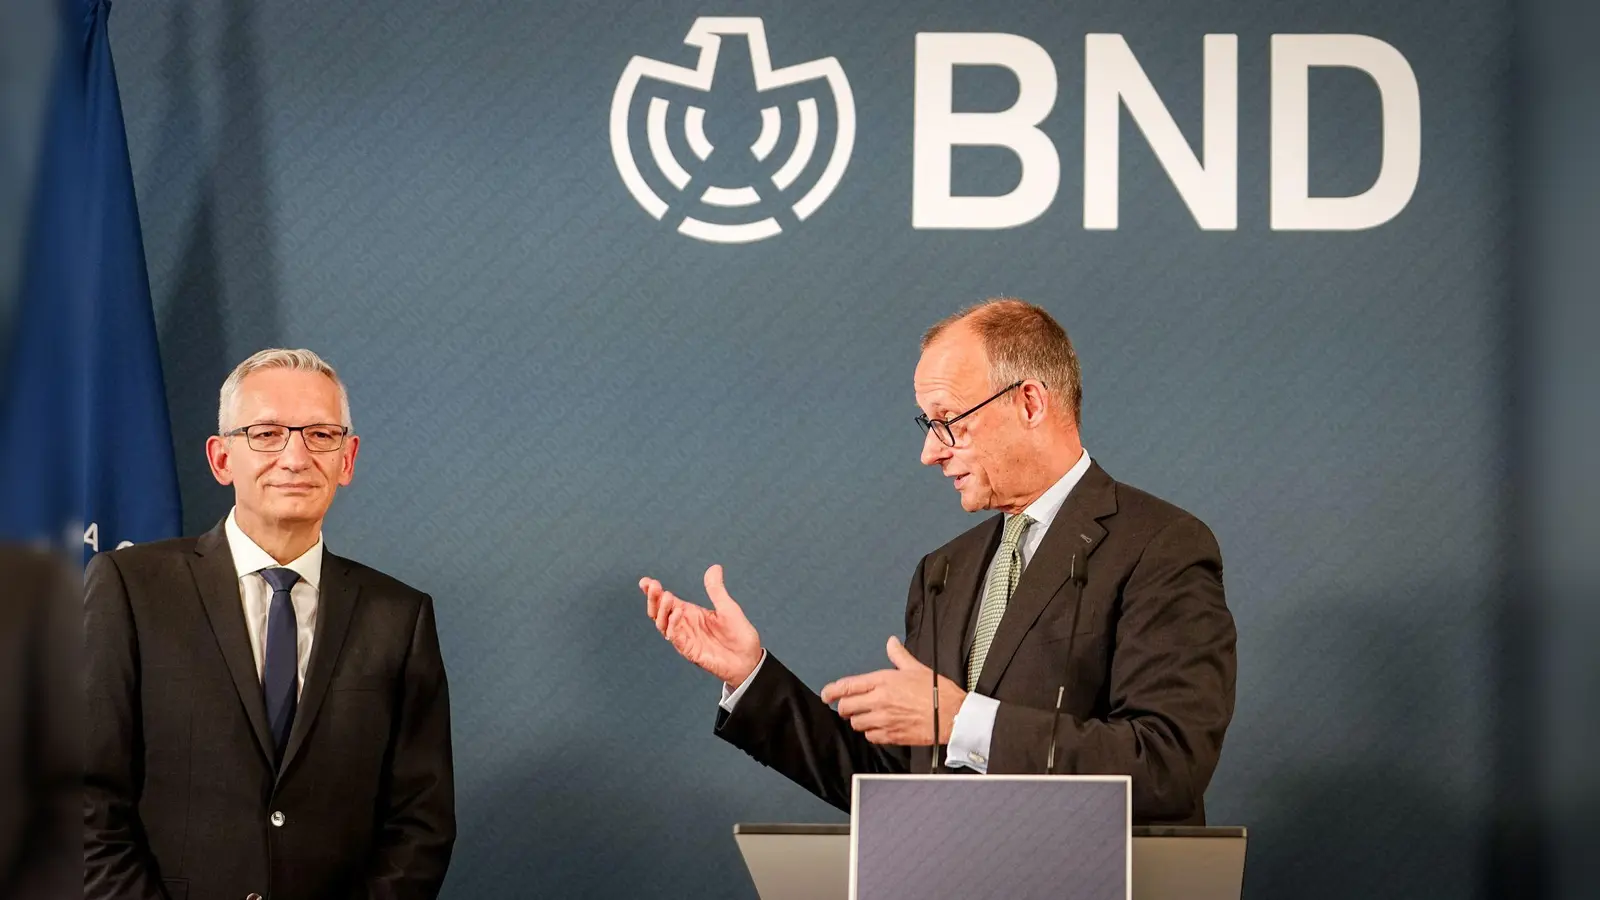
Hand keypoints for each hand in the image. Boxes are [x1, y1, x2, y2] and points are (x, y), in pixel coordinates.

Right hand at [640, 565, 762, 687]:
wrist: (749, 659)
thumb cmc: (739, 635)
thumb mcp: (728, 607)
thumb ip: (717, 589)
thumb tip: (715, 567)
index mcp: (690, 613)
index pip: (667, 601)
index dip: (654, 592)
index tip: (645, 581)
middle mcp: (684, 625)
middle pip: (659, 612)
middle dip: (653, 599)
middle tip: (653, 586)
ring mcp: (685, 638)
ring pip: (662, 625)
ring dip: (662, 610)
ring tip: (667, 596)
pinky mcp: (689, 650)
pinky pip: (675, 638)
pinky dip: (673, 625)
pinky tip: (678, 613)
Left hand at [820, 636, 965, 745]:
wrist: (953, 716)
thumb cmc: (937, 692)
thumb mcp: (917, 668)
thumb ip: (899, 655)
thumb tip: (891, 643)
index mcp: (883, 681)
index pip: (848, 686)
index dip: (832, 692)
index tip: (826, 695)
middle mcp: (879, 701)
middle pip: (847, 708)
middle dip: (845, 707)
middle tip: (850, 706)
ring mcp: (884, 720)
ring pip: (857, 724)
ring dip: (858, 720)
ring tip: (866, 716)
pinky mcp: (891, 736)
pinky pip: (871, 737)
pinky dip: (871, 733)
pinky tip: (879, 727)